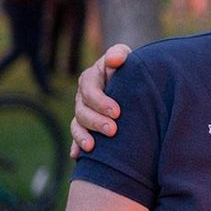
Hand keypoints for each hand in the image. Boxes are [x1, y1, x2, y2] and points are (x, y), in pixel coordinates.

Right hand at [69, 43, 130, 157]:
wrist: (133, 81)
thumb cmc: (130, 67)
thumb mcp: (126, 56)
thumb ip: (119, 54)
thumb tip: (114, 60)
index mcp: (91, 78)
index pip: (89, 89)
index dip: (100, 101)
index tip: (117, 112)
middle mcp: (83, 96)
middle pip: (82, 110)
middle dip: (96, 121)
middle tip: (113, 130)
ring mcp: (83, 111)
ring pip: (77, 125)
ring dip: (83, 136)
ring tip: (93, 147)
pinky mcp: (86, 125)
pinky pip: (77, 137)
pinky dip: (76, 146)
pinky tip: (77, 155)